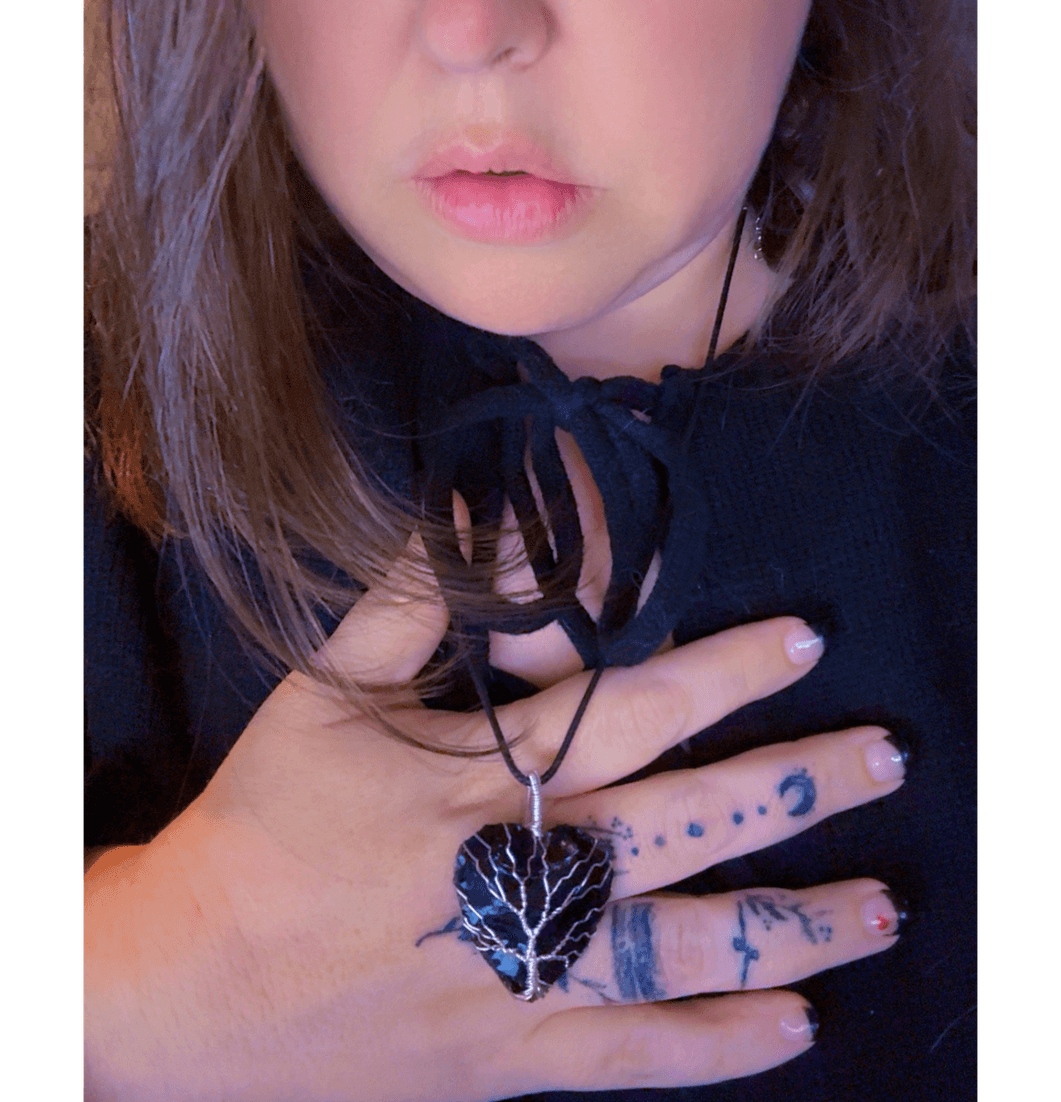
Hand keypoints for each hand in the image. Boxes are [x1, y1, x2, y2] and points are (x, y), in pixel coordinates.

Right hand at [84, 565, 905, 1101]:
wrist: (190, 985)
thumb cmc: (263, 822)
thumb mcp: (322, 690)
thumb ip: (415, 602)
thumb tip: (505, 532)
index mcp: (479, 777)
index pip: (630, 709)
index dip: (725, 671)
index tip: (805, 640)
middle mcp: (520, 872)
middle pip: (687, 822)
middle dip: (796, 786)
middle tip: (887, 758)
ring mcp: (522, 975)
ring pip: (689, 947)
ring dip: (795, 924)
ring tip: (883, 905)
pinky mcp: (511, 1059)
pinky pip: (636, 1057)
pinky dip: (719, 1047)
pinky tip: (796, 1025)